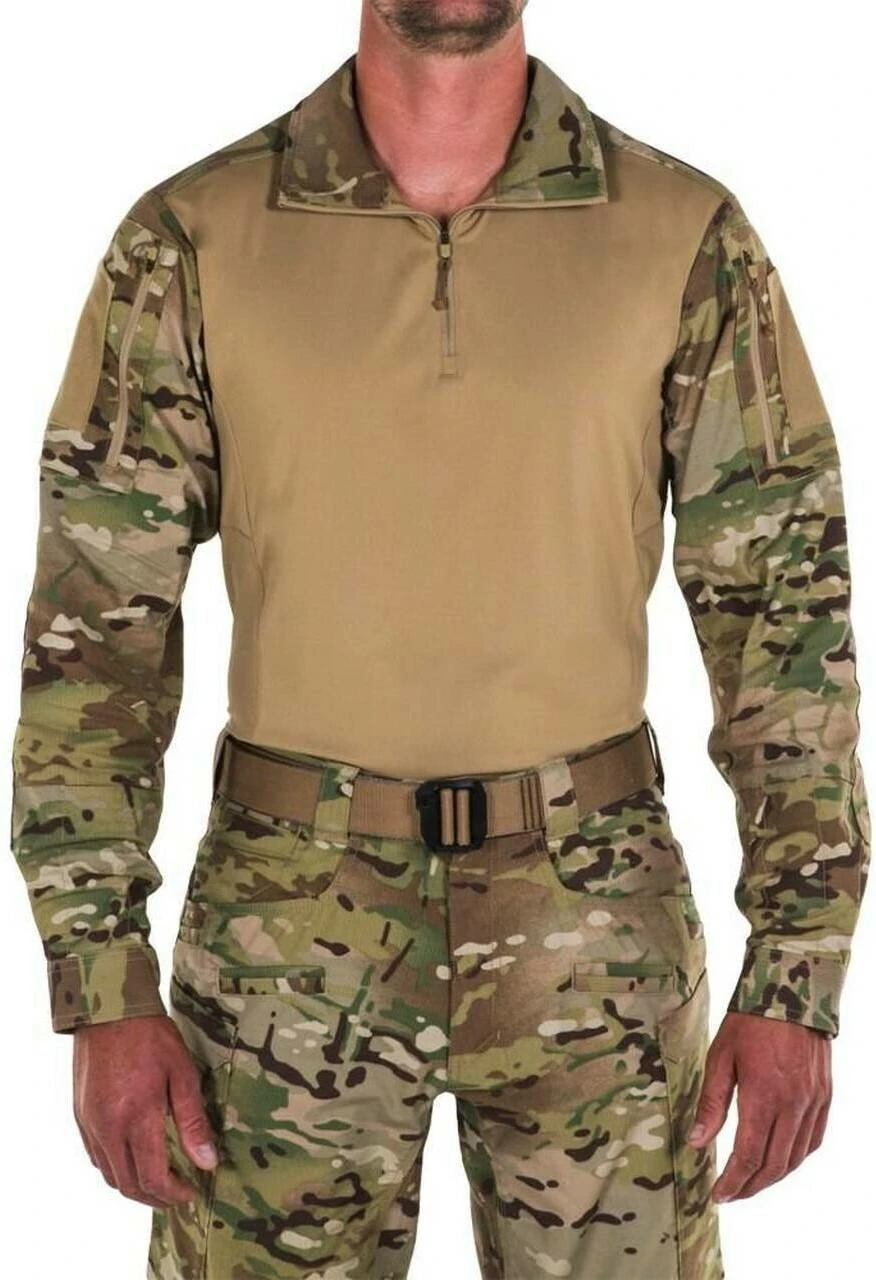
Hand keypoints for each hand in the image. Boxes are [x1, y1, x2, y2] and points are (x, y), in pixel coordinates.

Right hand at [73, 1014, 217, 1209]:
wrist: (109, 1010)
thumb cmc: (151, 1036)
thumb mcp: (182, 1073)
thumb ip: (193, 1122)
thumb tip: (207, 1162)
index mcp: (136, 1118)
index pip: (153, 1177)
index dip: (174, 1193)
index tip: (192, 1192)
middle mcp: (108, 1128)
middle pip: (129, 1184)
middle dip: (156, 1198)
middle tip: (178, 1195)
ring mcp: (90, 1124)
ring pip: (110, 1175)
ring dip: (135, 1186)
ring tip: (160, 1181)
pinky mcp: (80, 1116)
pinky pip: (97, 1156)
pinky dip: (116, 1168)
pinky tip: (134, 1158)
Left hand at [687, 1011, 831, 1201]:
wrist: (791, 991)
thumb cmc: (750, 1021)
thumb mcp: (720, 1056)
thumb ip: (711, 1103)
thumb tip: (697, 1142)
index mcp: (764, 1097)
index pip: (749, 1156)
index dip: (733, 1182)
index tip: (718, 1194)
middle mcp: (793, 1106)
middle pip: (774, 1165)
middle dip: (750, 1186)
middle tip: (731, 1194)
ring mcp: (813, 1103)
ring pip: (796, 1157)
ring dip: (773, 1177)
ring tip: (751, 1182)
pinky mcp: (825, 1096)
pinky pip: (814, 1140)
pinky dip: (796, 1158)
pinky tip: (780, 1159)